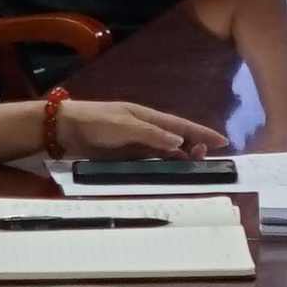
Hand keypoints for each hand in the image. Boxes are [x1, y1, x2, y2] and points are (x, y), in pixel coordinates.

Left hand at [22, 93, 220, 161]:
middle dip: (194, 145)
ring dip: (180, 156)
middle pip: (176, 137)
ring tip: (193, 165)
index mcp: (147, 116)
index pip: (180, 125)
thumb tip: (179, 140)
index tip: (222, 141)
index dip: (201, 133)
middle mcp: (144, 129)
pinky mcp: (124, 155)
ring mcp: (135, 142)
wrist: (64, 128)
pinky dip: (163, 164)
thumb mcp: (124, 126)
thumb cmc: (95, 122)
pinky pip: (150, 160)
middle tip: (206, 158)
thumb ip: (152, 134)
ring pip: (165, 150)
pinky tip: (169, 170)